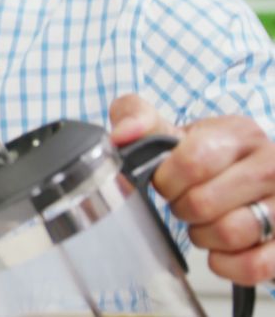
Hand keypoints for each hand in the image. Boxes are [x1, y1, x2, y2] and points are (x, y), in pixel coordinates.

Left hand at [109, 94, 274, 285]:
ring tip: (205, 224)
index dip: (167, 181)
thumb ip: (137, 118)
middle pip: (204, 203)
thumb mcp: (172, 131)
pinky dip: (227, 265)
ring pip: (231, 233)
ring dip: (203, 237)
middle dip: (182, 210)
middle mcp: (271, 165)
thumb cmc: (205, 158)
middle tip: (185, 205)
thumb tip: (123, 134)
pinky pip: (256, 266)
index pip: (192, 162)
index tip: (166, 183)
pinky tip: (221, 251)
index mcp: (239, 134)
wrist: (245, 179)